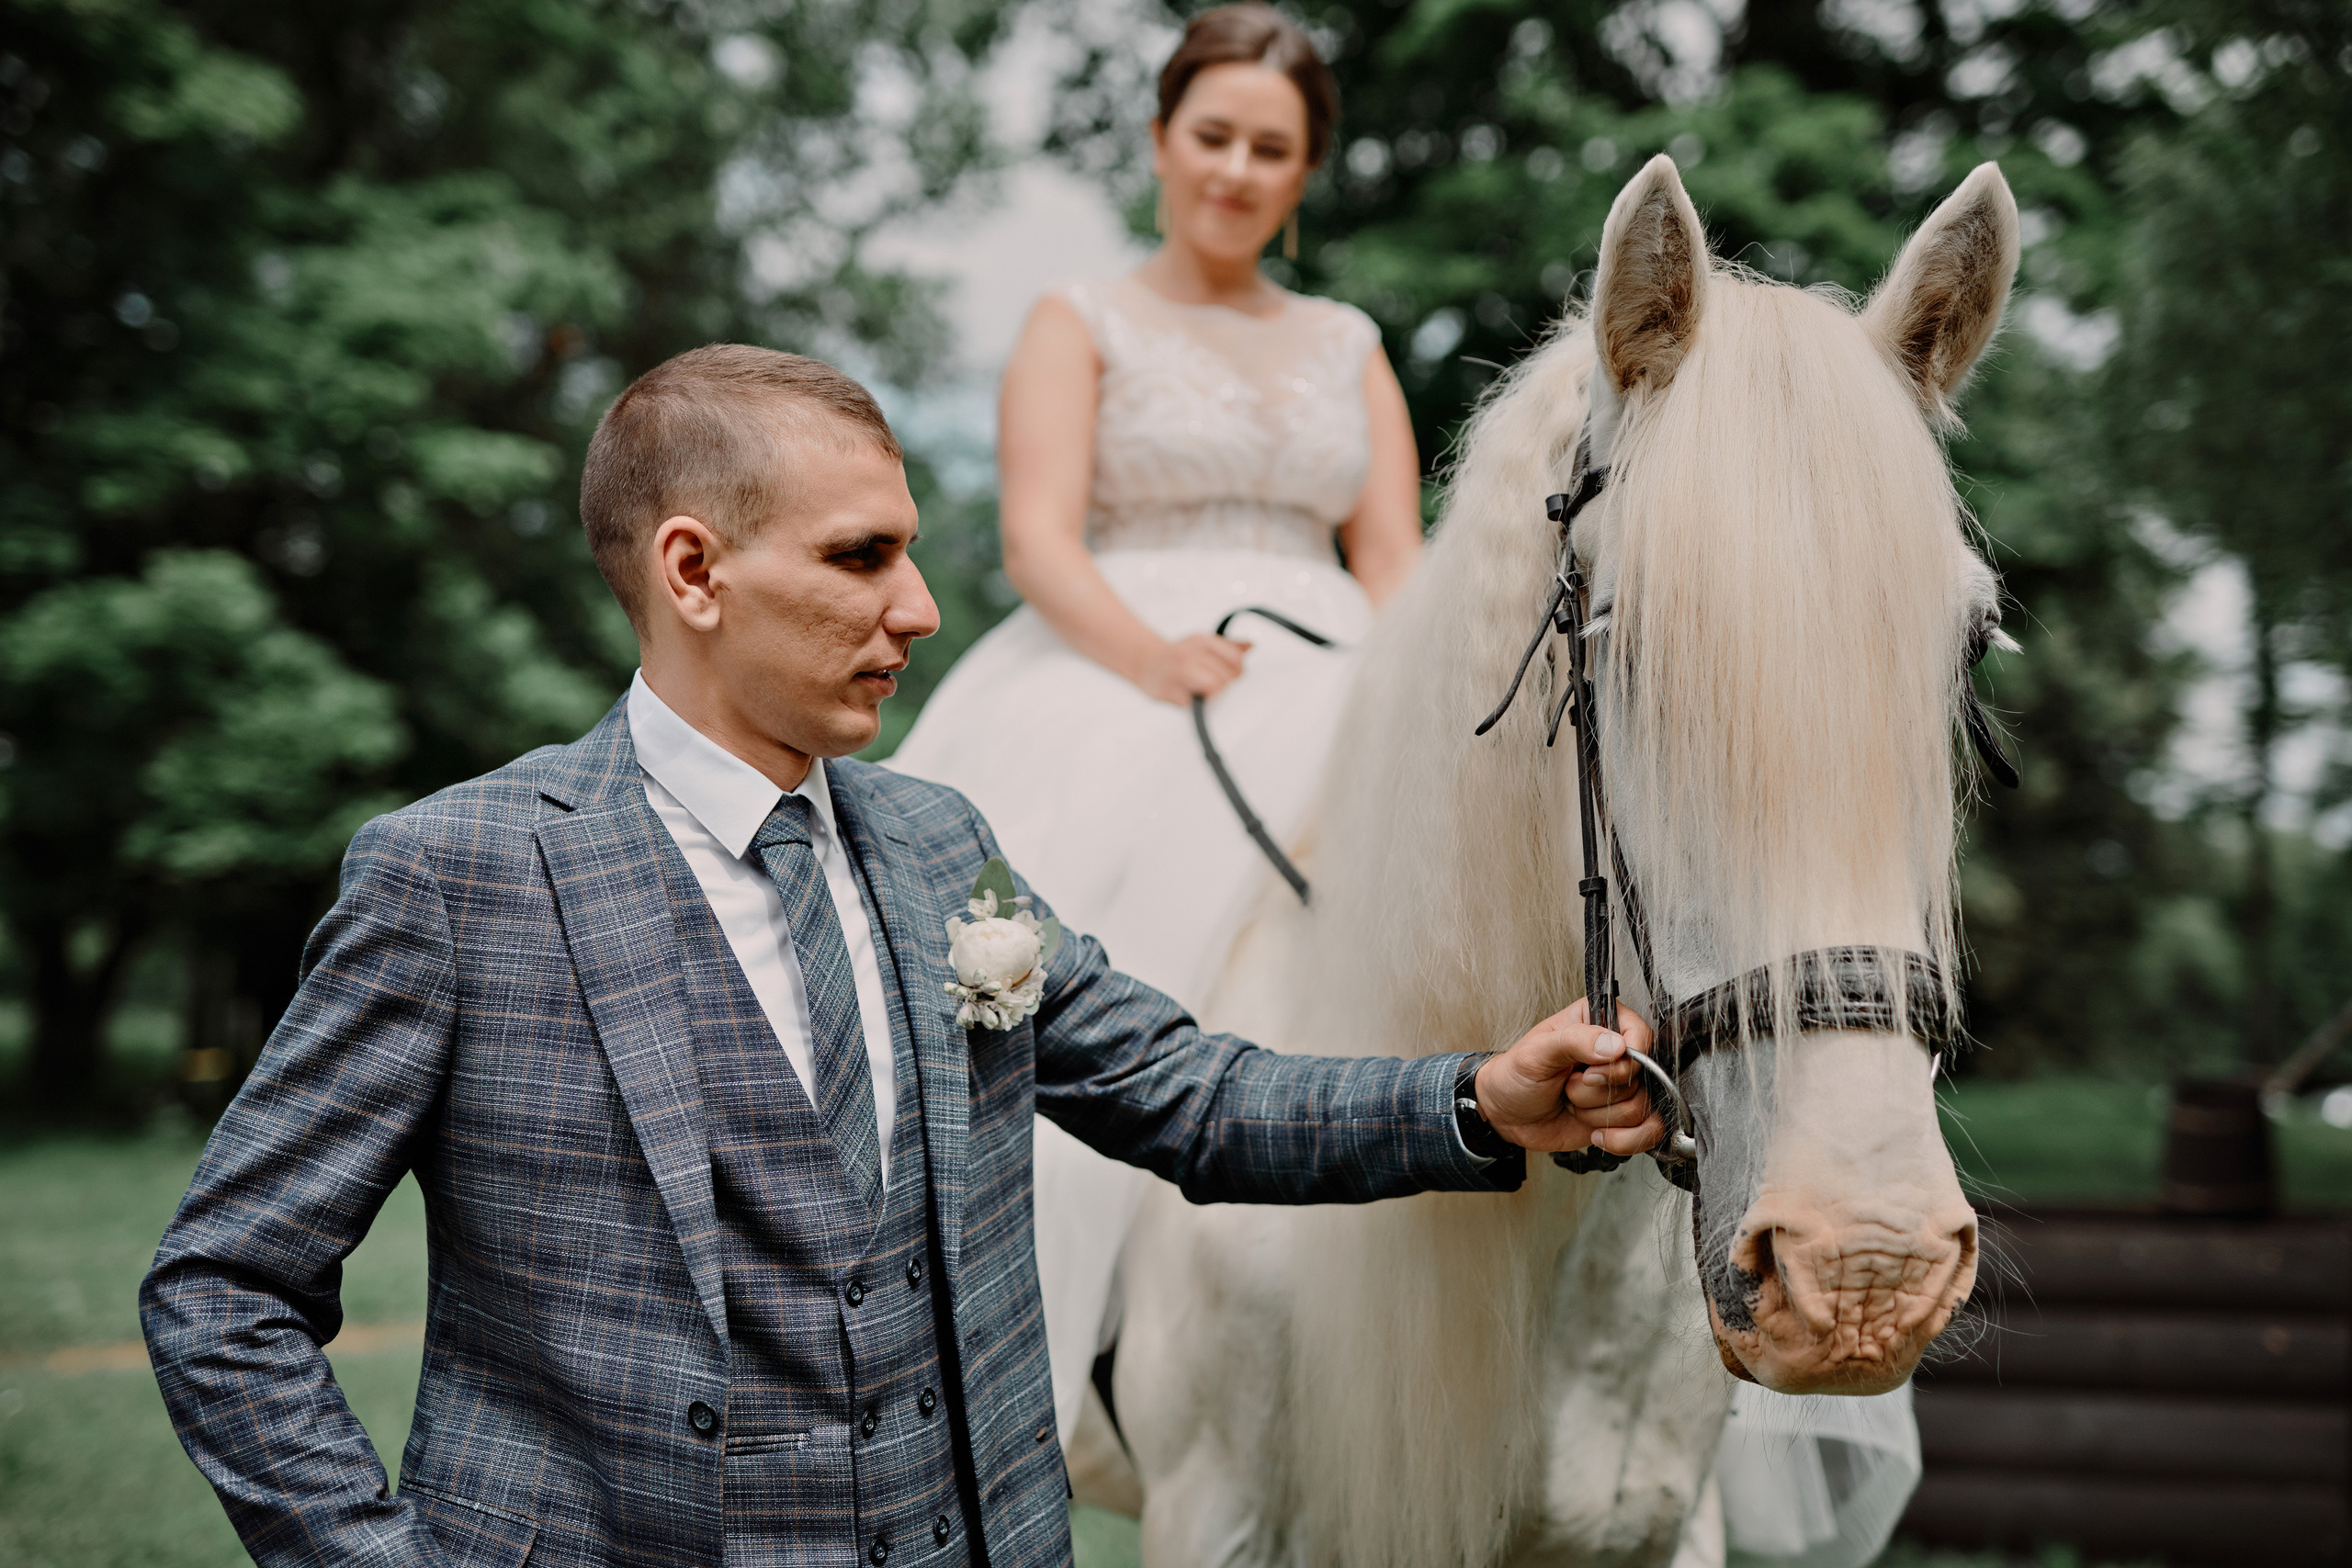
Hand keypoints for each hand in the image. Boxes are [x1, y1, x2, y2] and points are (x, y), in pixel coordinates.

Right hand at [1137, 632, 1250, 705]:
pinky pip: (1196, 703)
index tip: (1232, 677)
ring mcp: (1178, 672)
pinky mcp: (1169, 691)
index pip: (1235, 658)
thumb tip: (1253, 644)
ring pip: (1215, 686)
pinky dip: (1198, 705)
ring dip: (1214, 695)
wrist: (1146, 664)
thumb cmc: (1180, 657)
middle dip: (1226, 686)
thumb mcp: (1203, 645)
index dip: (1238, 672)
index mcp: (1201, 641)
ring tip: (1206, 694)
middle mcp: (1189, 653)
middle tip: (1216, 688)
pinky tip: (1193, 700)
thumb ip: (1229, 646)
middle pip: (1227, 675)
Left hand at [1475, 997, 1664, 1155]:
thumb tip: (1615, 1045)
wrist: (1506, 1115)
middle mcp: (1614, 1053)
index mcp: (1597, 1022)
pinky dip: (1623, 1140)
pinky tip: (1596, 1134)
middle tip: (1569, 1086)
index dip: (1621, 1062)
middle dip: (1598, 1092)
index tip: (1590, 1072)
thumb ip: (1574, 1041)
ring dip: (1599, 1114)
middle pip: (1640, 1077)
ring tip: (1573, 1103)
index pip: (1641, 1036)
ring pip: (1641, 1106)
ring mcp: (1620, 1087)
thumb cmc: (1514, 1076)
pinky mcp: (1623, 1117)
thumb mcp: (1536, 1053)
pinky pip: (1649, 1131)